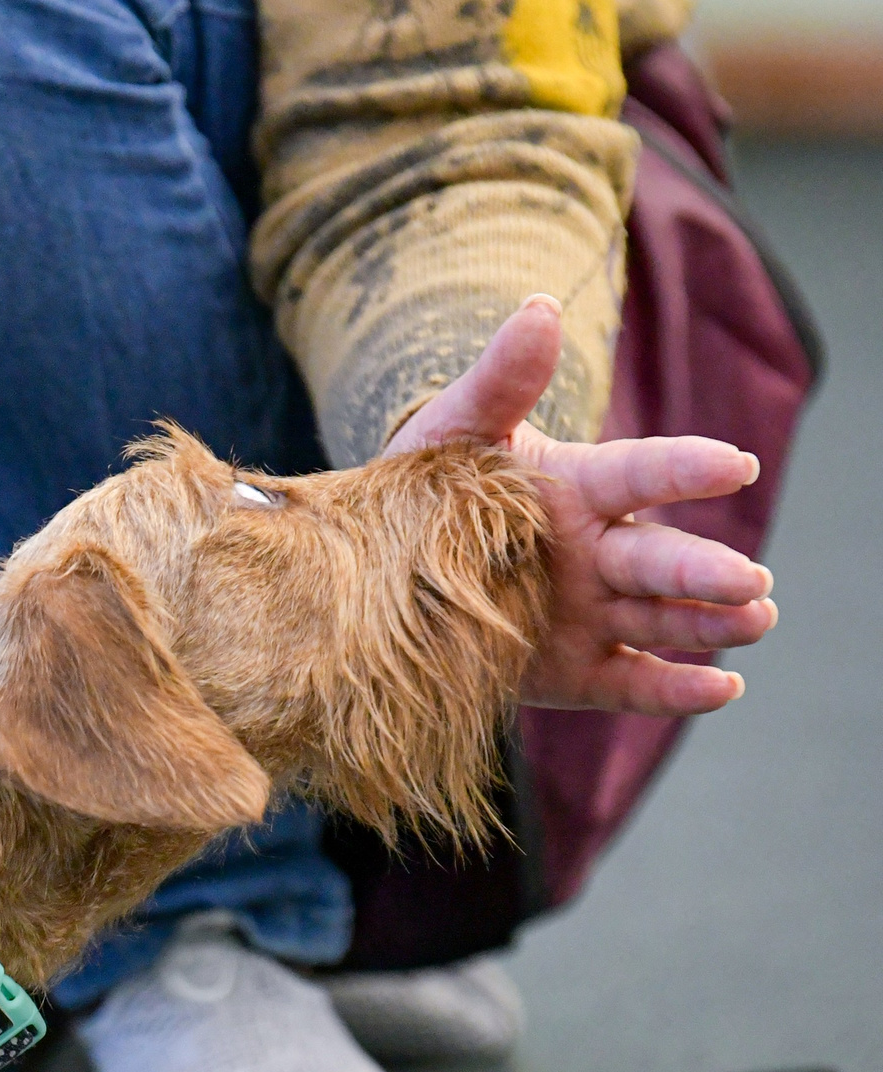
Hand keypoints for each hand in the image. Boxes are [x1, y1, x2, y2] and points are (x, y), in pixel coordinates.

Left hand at [382, 295, 776, 714]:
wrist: (386, 567)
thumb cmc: (430, 485)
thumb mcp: (453, 430)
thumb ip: (501, 379)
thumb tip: (539, 308)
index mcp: (578, 490)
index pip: (642, 473)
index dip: (686, 469)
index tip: (735, 464)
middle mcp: (597, 554)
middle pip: (659, 559)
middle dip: (704, 570)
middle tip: (749, 580)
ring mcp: (591, 613)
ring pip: (661, 618)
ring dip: (708, 622)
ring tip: (756, 619)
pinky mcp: (575, 670)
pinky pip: (629, 682)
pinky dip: (673, 691)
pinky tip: (720, 689)